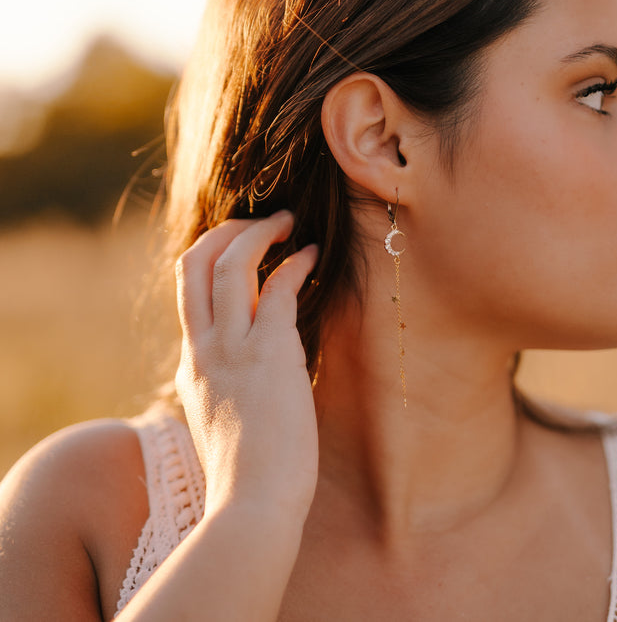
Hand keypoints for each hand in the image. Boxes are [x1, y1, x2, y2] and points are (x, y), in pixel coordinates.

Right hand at [175, 211, 319, 520]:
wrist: (253, 506)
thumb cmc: (249, 479)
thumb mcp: (227, 429)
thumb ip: (231, 398)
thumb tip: (257, 386)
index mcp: (194, 369)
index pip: (190, 297)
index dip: (213, 263)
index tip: (243, 251)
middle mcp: (204, 350)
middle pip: (194, 264)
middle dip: (225, 231)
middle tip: (259, 223)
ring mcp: (232, 348)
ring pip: (230, 262)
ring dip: (260, 232)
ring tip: (290, 221)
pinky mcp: (270, 351)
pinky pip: (277, 286)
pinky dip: (296, 262)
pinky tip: (315, 254)